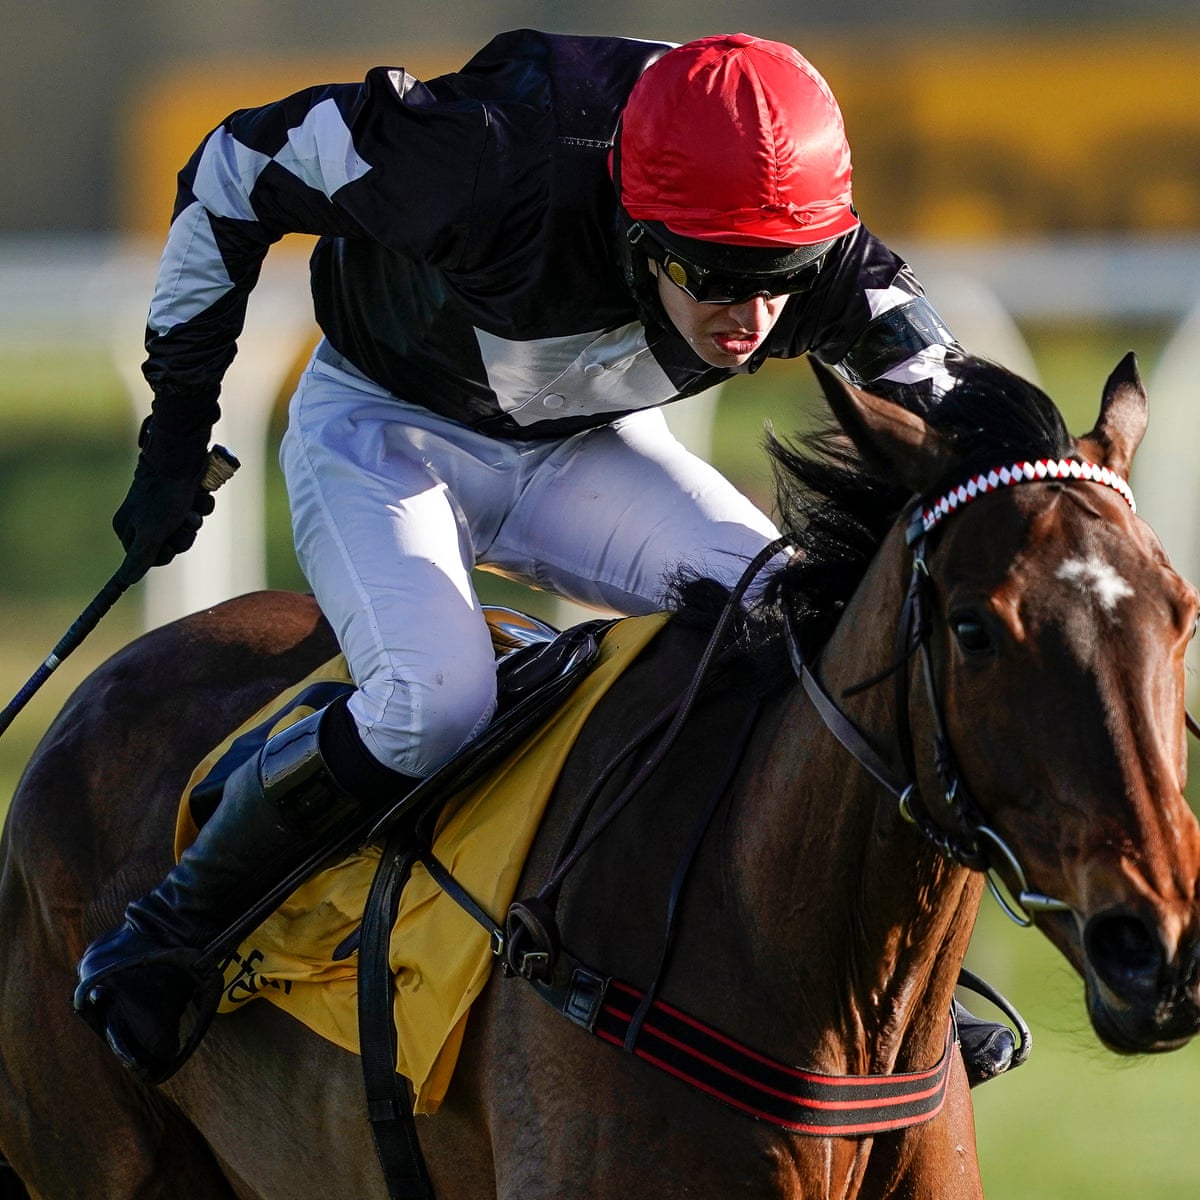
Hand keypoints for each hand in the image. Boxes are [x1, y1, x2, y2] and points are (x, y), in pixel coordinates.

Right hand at [112, 457, 215, 585]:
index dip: (165, 552)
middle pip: (172, 543)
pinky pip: (197, 510)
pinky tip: (198, 493)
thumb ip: (141, 557)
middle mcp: (144, 516)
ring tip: (191, 505)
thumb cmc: (164, 496)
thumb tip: (127, 580)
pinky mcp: (181, 493)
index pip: (149, 557)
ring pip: (188, 526)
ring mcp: (164, 504)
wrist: (181, 456)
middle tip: (185, 521)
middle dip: (184, 534)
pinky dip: (201, 504)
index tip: (170, 545)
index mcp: (128, 527)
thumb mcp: (152, 532)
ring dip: (195, 517)